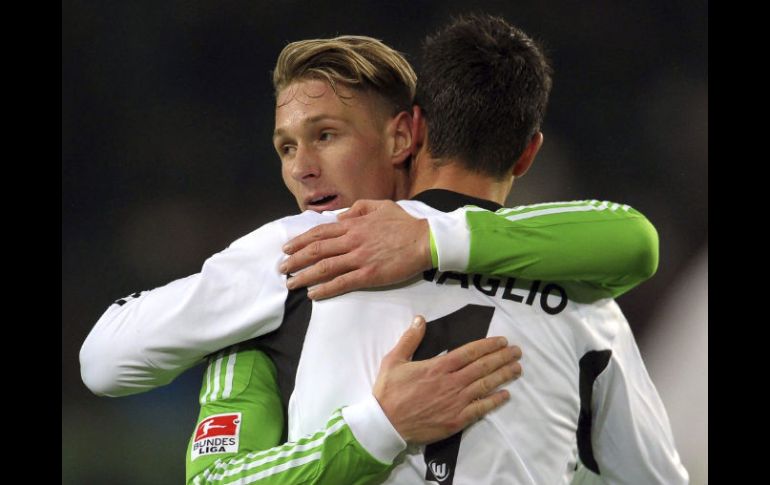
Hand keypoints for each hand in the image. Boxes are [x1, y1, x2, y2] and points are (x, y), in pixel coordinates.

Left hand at [280, 200, 431, 299]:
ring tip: (290, 283)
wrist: (425, 241)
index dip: (300, 241)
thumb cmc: (405, 224)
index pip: (320, 232)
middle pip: (316, 250)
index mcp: (354, 225)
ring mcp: (359, 258)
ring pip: (324, 267)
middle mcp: (352, 241)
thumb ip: (358, 209)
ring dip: (304, 276)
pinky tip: (313, 294)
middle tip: (282, 268)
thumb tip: (341, 218)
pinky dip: (325, 289)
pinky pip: (341, 282)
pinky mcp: (368, 275)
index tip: (287, 248)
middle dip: (295, 259)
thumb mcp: (381, 206)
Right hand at [373, 315, 521, 444]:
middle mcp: (452, 382)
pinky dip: (495, 400)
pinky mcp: (457, 420)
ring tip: (517, 368)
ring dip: (504, 375)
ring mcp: (456, 402)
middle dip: (502, 357)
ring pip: (486, 385)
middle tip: (517, 352)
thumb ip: (409, 339)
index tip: (502, 341)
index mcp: (438, 366)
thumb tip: (420, 319)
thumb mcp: (394, 360)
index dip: (488, 345)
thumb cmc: (389, 392)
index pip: (470, 352)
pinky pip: (481, 408)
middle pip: (483, 366)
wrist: (386, 424)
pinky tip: (505, 395)